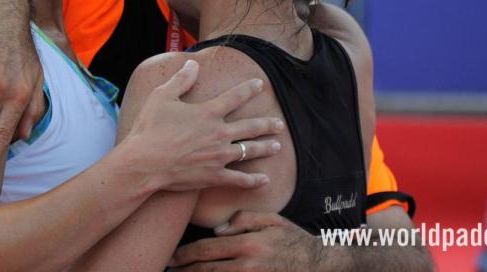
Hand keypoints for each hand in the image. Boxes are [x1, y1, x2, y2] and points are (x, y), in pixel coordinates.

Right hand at [123, 61, 284, 192]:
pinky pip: (239, 179)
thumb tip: (194, 64)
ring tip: (277, 146)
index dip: (249, 89)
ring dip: (266, 148)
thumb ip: (181, 80)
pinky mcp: (214, 176)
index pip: (235, 97)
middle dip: (267, 124)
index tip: (260, 84)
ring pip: (249, 151)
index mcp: (208, 112)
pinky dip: (254, 180)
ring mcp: (219, 156)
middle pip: (250, 127)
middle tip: (279, 124)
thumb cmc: (150, 129)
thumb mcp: (162, 97)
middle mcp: (219, 133)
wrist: (144, 163)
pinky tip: (265, 179)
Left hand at [169, 211, 320, 271]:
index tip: (170, 259)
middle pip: (205, 270)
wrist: (320, 265)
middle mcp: (246, 264)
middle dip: (183, 271)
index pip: (206, 249)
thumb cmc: (294, 240)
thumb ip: (243, 220)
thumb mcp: (272, 220)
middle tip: (166, 271)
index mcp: (247, 243)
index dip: (185, 256)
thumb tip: (217, 231)